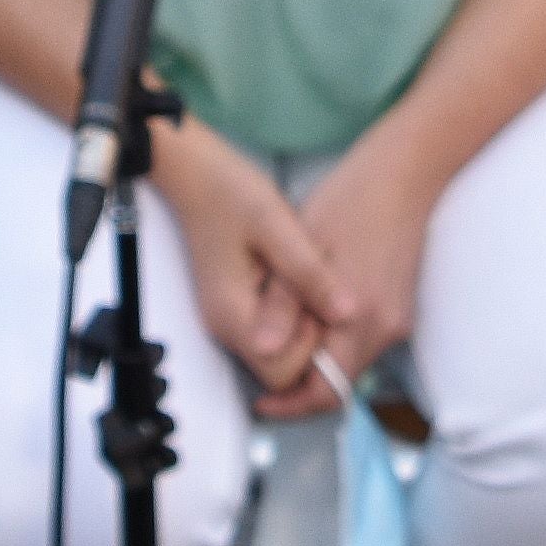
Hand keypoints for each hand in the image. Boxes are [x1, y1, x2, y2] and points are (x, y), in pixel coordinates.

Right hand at [149, 123, 347, 409]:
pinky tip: (304, 280)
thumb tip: (349, 315)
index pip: (281, 372)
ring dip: (305, 328)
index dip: (311, 348)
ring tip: (315, 283)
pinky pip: (274, 330)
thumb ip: (310, 274)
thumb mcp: (277, 226)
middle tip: (325, 292)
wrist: (196, 173)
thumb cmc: (231, 193)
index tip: (324, 304)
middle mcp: (227, 328)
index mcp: (234, 315)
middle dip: (311, 342)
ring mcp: (230, 318)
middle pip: (280, 369)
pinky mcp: (237, 305)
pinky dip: (295, 316)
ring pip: (279, 351)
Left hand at [284, 138, 440, 391]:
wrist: (404, 173)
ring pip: (350, 361)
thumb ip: (283, 304)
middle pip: (338, 382)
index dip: (289, 403)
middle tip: (264, 355)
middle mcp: (386, 328)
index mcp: (361, 318)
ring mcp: (398, 320)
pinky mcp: (401, 309)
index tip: (261, 398)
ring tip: (285, 322)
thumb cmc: (351, 200)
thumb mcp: (301, 247)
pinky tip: (312, 305)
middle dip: (300, 379)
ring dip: (317, 354)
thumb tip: (263, 350)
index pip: (326, 392)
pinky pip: (362, 339)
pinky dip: (335, 336)